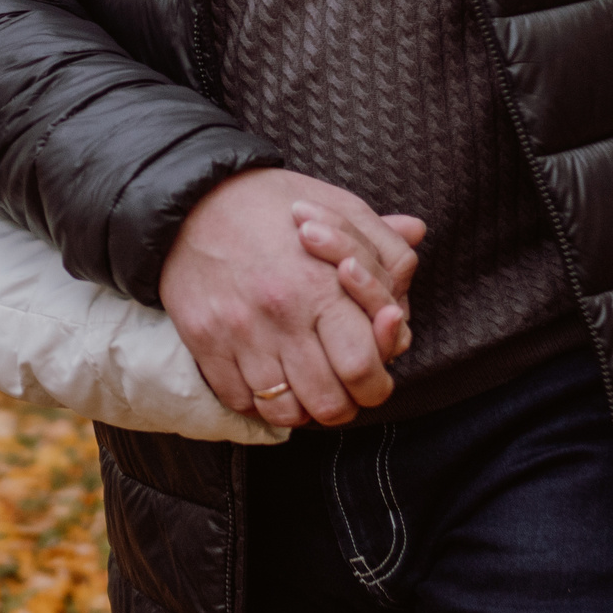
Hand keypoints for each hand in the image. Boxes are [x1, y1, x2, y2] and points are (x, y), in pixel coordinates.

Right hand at [159, 169, 423, 428]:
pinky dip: (259, 401)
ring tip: (304, 383)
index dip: (377, 383)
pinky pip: (240, 402)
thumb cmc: (275, 204)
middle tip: (339, 384)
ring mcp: (241, 334)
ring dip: (301, 407)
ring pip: (286, 413)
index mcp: (323, 286)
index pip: (365, 369)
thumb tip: (418, 237)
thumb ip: (383, 239)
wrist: (193, 198)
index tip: (369, 372)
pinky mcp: (205, 342)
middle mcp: (283, 316)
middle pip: (330, 404)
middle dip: (343, 402)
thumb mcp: (340, 206)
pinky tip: (268, 377)